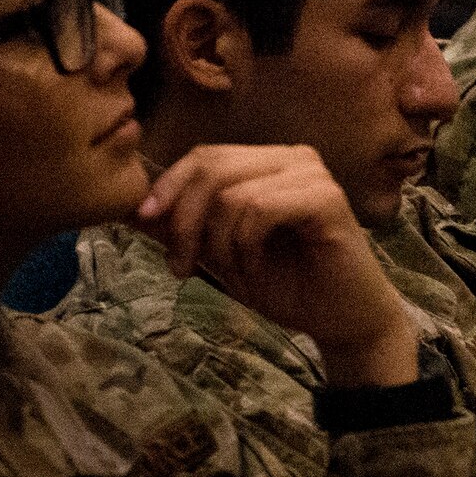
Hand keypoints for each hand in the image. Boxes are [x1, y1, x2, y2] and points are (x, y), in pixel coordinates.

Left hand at [138, 145, 419, 387]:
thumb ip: (185, 227)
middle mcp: (293, 158)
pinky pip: (259, 209)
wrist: (342, 320)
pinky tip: (254, 269)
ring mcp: (313, 175)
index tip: (142, 223)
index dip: (167, 187)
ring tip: (231, 275)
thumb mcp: (220, 253)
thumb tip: (133, 209)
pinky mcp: (327, 199)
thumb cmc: (288, 285)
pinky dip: (245, 245)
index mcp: (269, 162)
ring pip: (231, 193)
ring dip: (217, 243)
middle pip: (211, 167)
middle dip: (183, 220)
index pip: (204, 156)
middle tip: (180, 266)